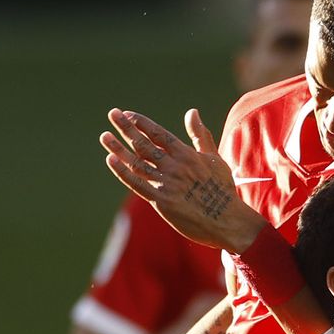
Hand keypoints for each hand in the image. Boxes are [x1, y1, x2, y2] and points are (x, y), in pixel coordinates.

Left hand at [100, 109, 264, 252]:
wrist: (228, 221)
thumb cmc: (223, 190)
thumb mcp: (213, 159)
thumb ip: (200, 135)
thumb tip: (192, 112)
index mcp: (187, 155)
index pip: (159, 134)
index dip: (142, 123)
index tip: (127, 114)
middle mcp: (175, 166)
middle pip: (145, 144)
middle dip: (127, 128)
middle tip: (112, 114)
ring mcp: (167, 183)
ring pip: (137, 162)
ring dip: (119, 148)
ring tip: (105, 136)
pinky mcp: (162, 201)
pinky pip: (138, 184)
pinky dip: (123, 171)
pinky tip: (111, 159)